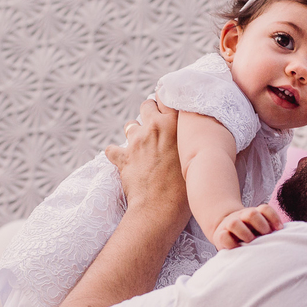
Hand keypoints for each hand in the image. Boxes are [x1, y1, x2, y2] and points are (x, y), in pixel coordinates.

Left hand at [106, 100, 188, 225]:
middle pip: (147, 105)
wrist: (160, 209)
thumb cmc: (185, 189)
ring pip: (130, 125)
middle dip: (150, 112)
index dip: (167, 100)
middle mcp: (153, 127)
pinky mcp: (122, 157)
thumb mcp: (194, 158)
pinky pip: (112, 149)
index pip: (168, 97)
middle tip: (158, 127)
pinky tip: (123, 161)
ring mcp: (135, 142)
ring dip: (135, 132)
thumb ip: (190, 141)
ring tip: (143, 146)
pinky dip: (116, 154)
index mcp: (174, 124)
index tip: (169, 106)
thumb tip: (193, 138)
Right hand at [212, 204, 283, 249]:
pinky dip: (231, 243)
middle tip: (265, 235)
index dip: (273, 217)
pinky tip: (238, 248)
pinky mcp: (220, 235)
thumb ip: (269, 231)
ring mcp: (230, 224)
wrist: (225, 231)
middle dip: (261, 224)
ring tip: (251, 242)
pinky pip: (223, 236)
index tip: (279, 229)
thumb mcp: (260, 229)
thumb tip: (286, 238)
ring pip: (235, 223)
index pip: (264, 209)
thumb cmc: (249, 234)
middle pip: (252, 213)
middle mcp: (242, 217)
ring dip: (245, 233)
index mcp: (254, 214)